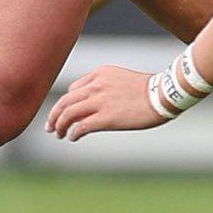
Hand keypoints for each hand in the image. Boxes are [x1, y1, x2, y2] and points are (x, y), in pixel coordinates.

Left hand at [45, 66, 170, 139]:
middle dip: (54, 115)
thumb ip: (104, 87)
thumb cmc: (147, 89)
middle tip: (50, 127)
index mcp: (99, 74)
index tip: (63, 114)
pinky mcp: (105, 118)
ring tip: (59, 134)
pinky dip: (73, 133)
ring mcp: (99, 101)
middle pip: (65, 101)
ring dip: (60, 126)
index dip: (65, 103)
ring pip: (68, 114)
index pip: (73, 89)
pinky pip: (81, 126)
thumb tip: (93, 104)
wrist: (162, 95)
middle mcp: (95, 86)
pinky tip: (73, 138)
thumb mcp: (121, 79)